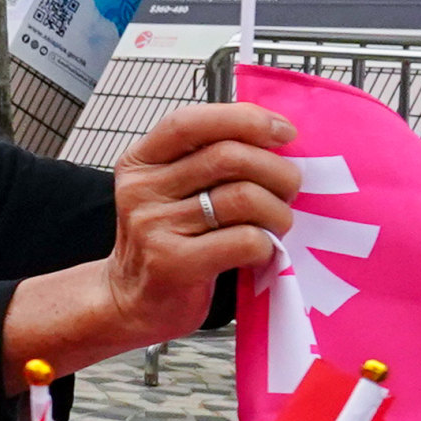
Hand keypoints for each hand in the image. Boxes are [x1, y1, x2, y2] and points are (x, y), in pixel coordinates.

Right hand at [94, 103, 300, 348]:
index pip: (191, 122)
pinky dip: (267, 245)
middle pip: (228, 157)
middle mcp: (141, 190)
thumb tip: (275, 138)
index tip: (283, 132)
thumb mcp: (171, 191)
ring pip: (244, 198)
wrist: (131, 301)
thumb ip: (207, 161)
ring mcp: (153, 226)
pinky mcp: (173, 263)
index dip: (245, 119)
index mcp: (141, 162)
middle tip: (289, 191)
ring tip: (276, 225)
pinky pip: (245, 240)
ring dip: (278, 212)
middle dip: (277, 171)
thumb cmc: (168, 240)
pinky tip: (259, 252)